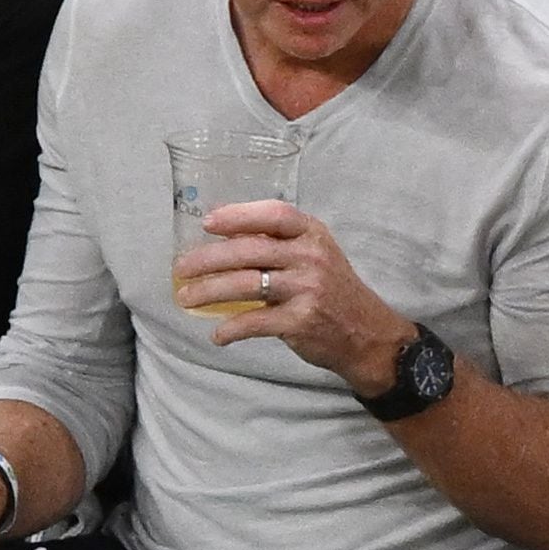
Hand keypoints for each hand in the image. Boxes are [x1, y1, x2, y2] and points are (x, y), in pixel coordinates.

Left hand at [177, 202, 413, 396]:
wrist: (368, 334)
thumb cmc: (334, 291)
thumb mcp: (317, 255)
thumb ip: (281, 244)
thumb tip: (225, 237)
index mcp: (313, 234)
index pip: (274, 214)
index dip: (238, 215)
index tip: (208, 223)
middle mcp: (312, 257)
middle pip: (249, 250)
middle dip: (207, 259)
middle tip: (181, 269)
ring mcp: (307, 289)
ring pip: (245, 285)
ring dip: (208, 293)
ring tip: (186, 299)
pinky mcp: (302, 321)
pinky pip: (255, 322)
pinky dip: (231, 329)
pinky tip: (218, 335)